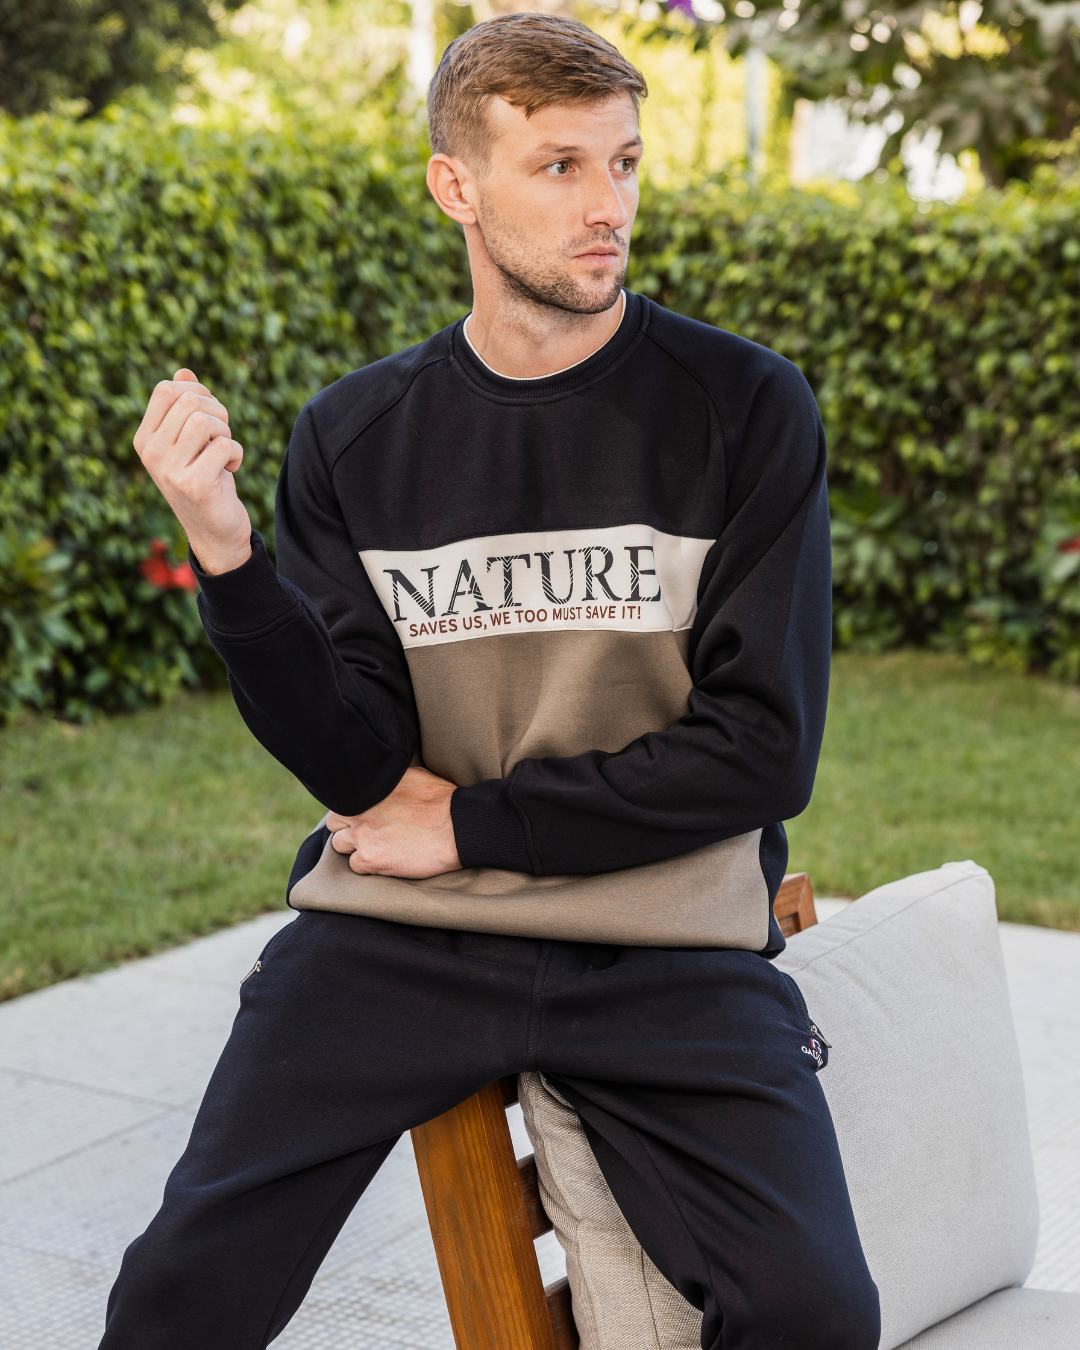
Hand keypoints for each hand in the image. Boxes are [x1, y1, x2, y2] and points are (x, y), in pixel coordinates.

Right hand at [133, 368, 252, 575]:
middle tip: (223, 437)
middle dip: (218, 412)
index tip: (211, 413)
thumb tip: (183, 371)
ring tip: (224, 453)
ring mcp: (169, 470)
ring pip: (205, 421)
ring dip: (226, 433)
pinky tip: (230, 470)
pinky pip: (223, 447)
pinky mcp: (193, 484)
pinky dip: (236, 454)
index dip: (198, 391)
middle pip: (190, 400)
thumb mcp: (193, 442)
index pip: (167, 389)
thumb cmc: (206, 479)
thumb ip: (185, 408)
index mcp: (145, 439)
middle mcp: (150, 453)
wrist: (215, 532)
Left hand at [327, 768, 461, 878]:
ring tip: (377, 848)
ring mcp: (362, 835)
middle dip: (347, 827)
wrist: (457, 827)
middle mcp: (359, 810)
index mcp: (368, 789)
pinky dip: (368, 865)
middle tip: (367, 832)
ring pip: (339, 845)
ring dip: (355, 847)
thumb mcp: (413, 776)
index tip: (365, 815)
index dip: (353, 809)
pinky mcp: (370, 859)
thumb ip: (389, 781)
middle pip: (334, 823)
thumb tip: (383, 782)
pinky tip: (386, 860)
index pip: (342, 799)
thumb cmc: (442, 800)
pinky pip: (355, 866)